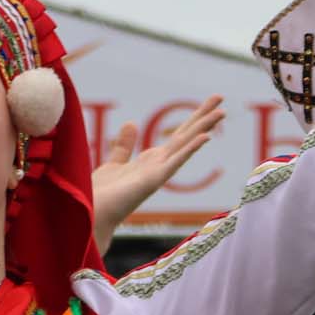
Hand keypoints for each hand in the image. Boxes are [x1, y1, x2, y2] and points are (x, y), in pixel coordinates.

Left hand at [91, 97, 226, 249]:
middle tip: (220, 97)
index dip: (193, 119)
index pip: (178, 136)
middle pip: (186, 136)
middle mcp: (159, 166)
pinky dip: (190, 149)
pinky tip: (205, 137)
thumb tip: (132, 123)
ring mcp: (159, 174)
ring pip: (185, 145)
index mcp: (152, 162)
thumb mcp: (114, 164)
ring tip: (222, 112)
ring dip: (204, 127)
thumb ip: (124, 146)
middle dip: (203, 117)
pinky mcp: (153, 182)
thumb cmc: (101, 197)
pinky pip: (175, 162)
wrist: (93, 217)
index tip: (209, 104)